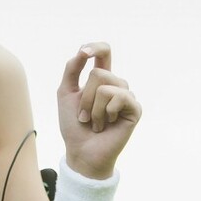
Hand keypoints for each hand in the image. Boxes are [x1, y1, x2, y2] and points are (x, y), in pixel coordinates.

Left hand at [58, 42, 141, 178]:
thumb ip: (72, 69)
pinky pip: (119, 97)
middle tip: (84, 117)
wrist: (81, 152)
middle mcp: (116, 86)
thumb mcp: (65, 93)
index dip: (96, 47)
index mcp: (101, 80)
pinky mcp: (135, 109)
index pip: (105, 53)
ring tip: (95, 123)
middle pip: (99, 73)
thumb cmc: (73, 126)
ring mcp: (127, 97)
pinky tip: (108, 124)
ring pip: (107, 86)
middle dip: (85, 97)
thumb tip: (82, 50)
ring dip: (94, 108)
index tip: (84, 53)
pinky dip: (106, 112)